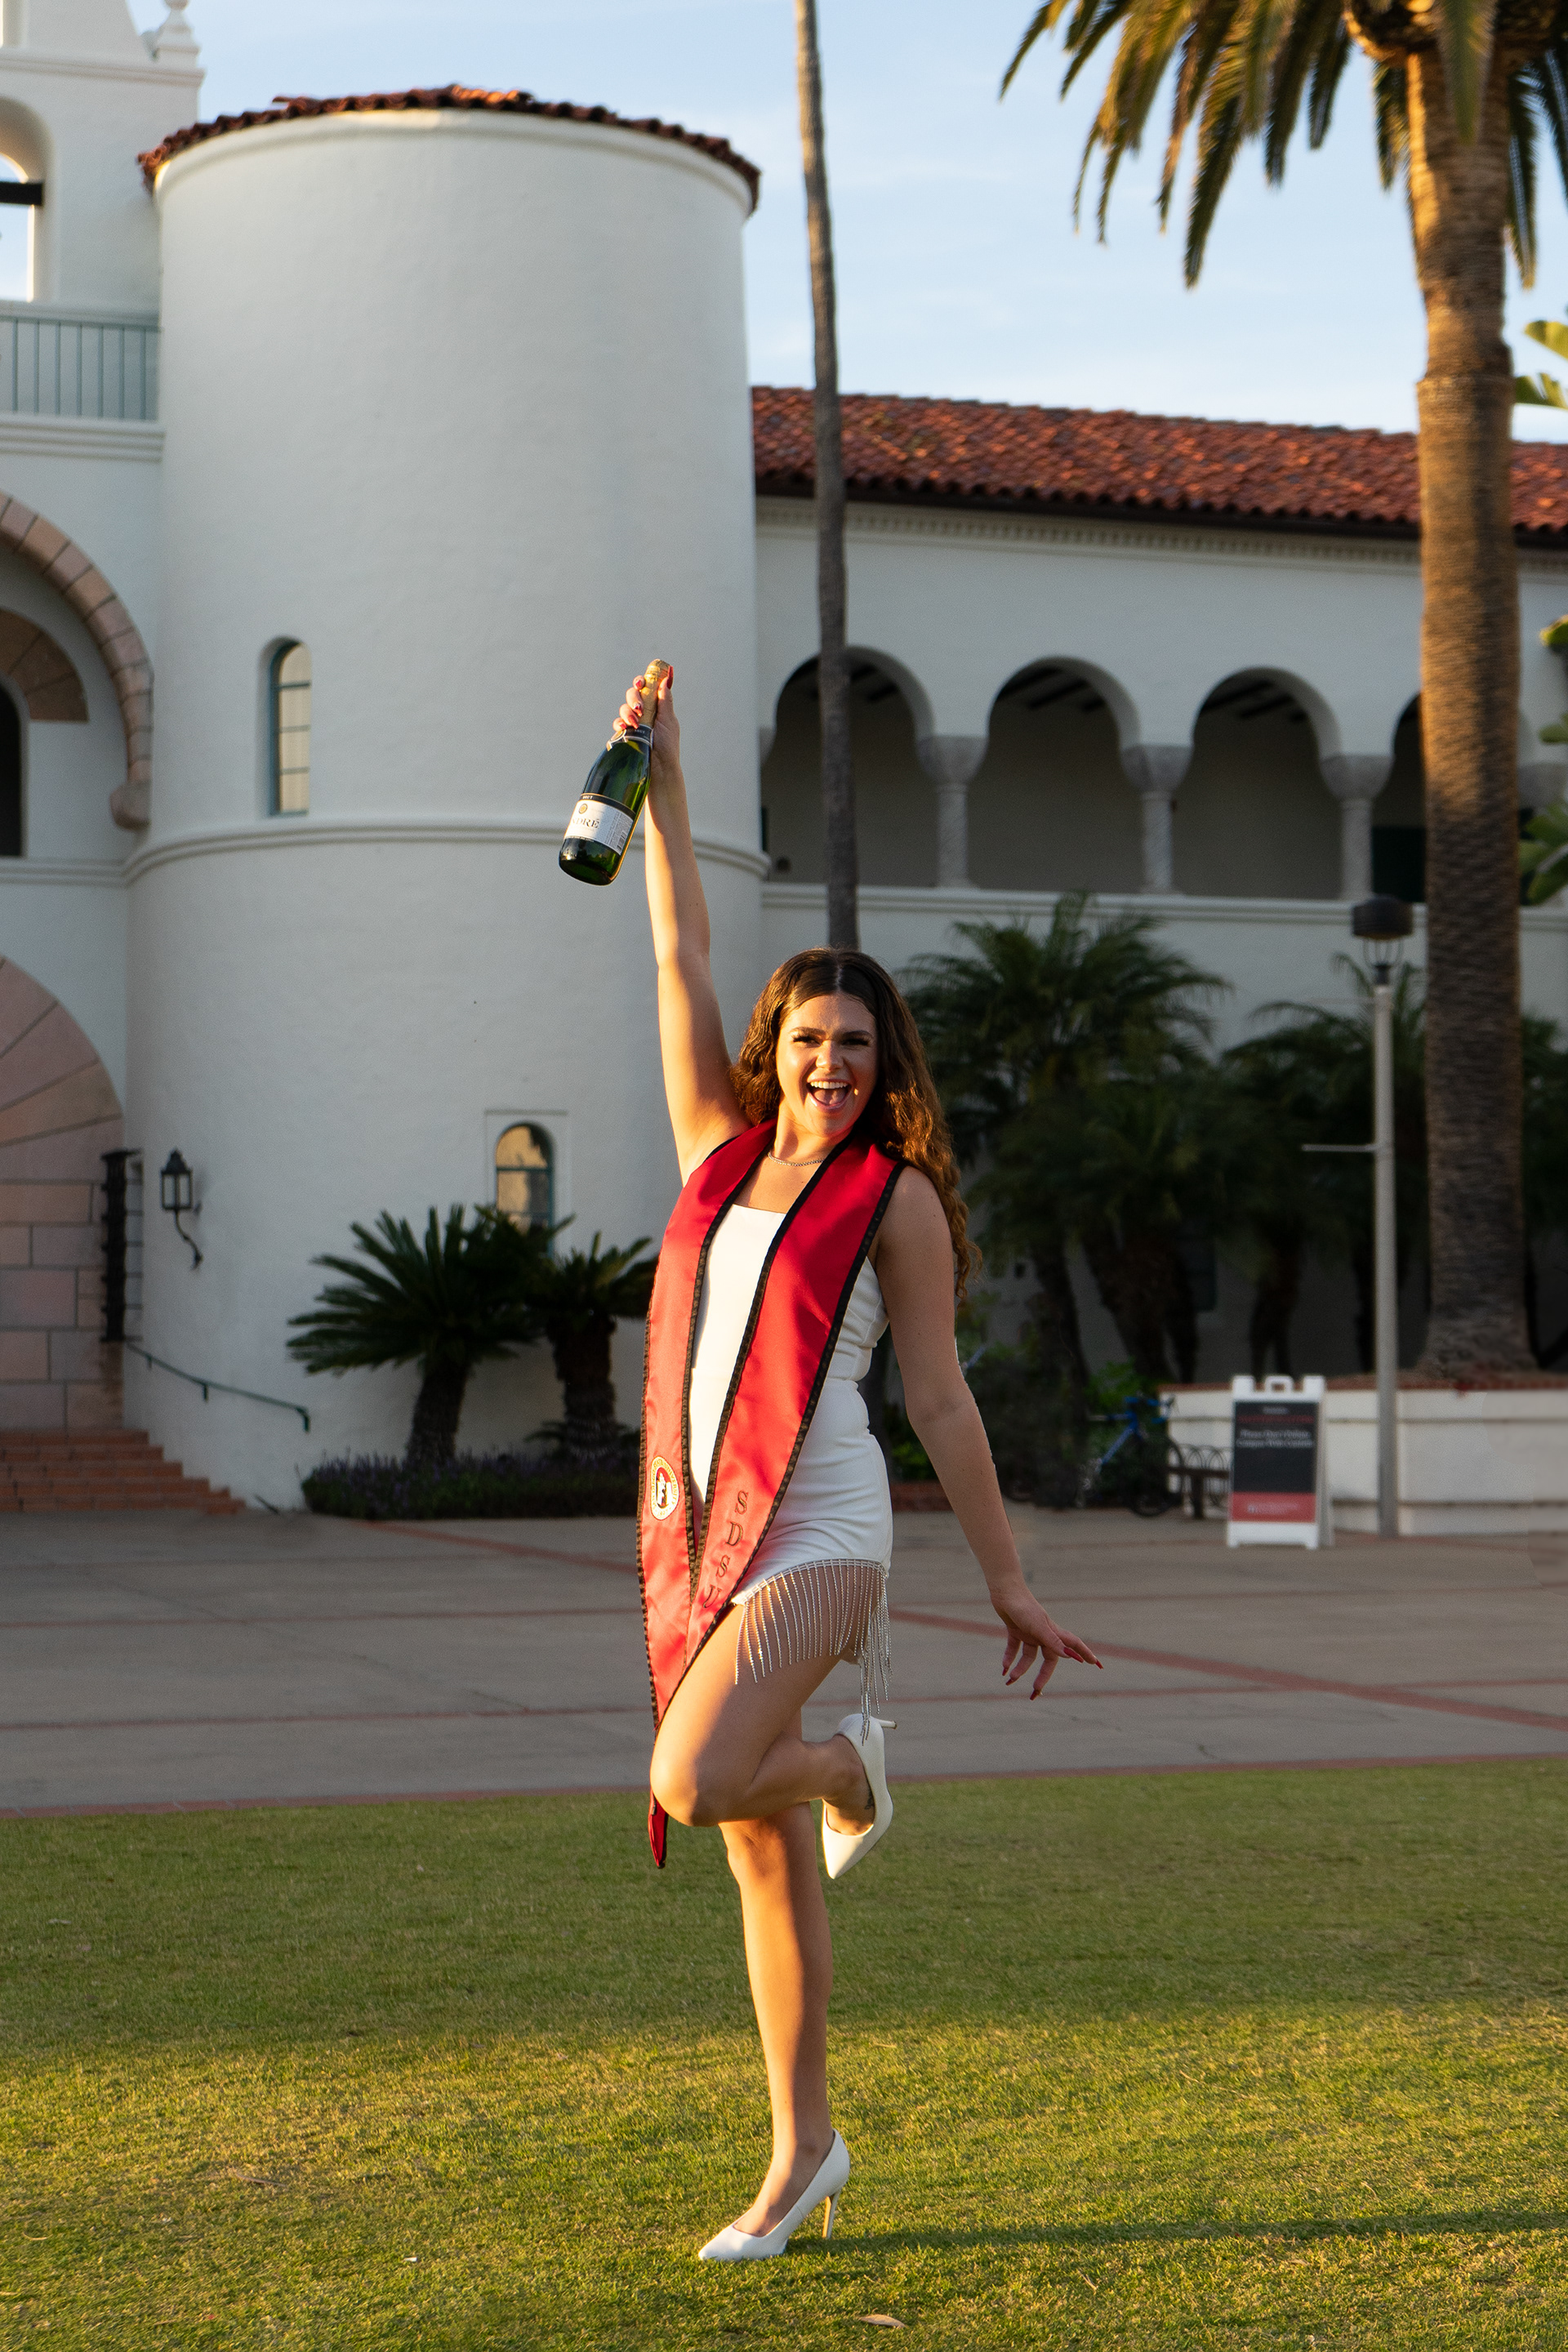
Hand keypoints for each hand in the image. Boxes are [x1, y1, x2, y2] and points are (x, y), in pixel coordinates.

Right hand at [617, 667, 680, 792]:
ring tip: (636, 722)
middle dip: (633, 698)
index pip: (645, 688)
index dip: (641, 683)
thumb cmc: (668, 746)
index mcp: (655, 707)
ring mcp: (633, 723)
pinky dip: (620, 723)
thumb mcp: (668, 721)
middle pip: (632, 695)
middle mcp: (643, 713)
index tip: (641, 684)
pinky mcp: (624, 735)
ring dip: (628, 711)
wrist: (660, 769)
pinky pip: (617, 723)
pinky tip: (625, 727)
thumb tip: (668, 677)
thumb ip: (665, 700)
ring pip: (624, 708)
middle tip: (639, 707)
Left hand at [992, 1587, 1101, 1698]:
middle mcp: (1043, 1634)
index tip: (1097, 1664)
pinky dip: (1009, 1658)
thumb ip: (1053, 1641)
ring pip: (1028, 1657)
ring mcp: (1029, 1632)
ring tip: (1010, 1679)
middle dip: (1043, 1676)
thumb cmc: (1024, 1607)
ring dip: (1020, 1669)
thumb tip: (1069, 1657)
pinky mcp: (1015, 1630)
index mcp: (1052, 1632)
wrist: (1005, 1591)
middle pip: (1048, 1659)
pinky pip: (1014, 1648)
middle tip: (1036, 1691)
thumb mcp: (1038, 1626)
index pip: (1073, 1645)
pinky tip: (1004, 1669)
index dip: (1085, 1654)